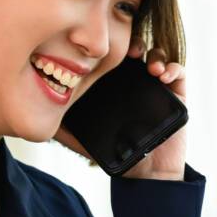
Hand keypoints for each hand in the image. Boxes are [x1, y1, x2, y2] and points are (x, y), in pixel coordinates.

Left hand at [54, 39, 187, 180]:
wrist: (143, 172)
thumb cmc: (114, 152)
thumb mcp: (83, 137)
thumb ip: (63, 126)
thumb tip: (37, 117)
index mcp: (113, 83)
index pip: (111, 55)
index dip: (109, 48)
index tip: (103, 50)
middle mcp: (134, 79)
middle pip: (134, 48)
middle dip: (132, 44)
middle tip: (129, 51)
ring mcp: (156, 85)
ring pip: (156, 55)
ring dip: (153, 55)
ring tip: (149, 66)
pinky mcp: (176, 94)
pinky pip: (179, 73)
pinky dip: (173, 69)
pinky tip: (162, 77)